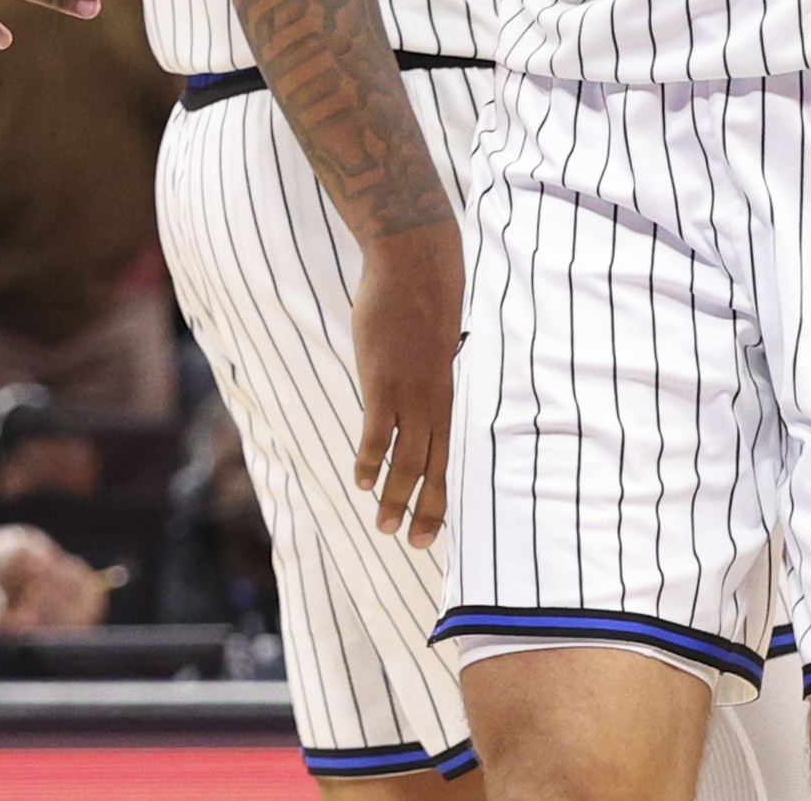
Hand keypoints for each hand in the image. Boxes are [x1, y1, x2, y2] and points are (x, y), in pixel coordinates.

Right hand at [352, 222, 462, 547]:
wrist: (413, 266)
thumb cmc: (419, 301)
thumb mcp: (430, 346)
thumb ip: (423, 374)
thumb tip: (411, 386)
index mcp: (446, 396)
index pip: (447, 459)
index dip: (440, 497)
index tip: (432, 530)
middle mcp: (434, 403)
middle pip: (432, 468)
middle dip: (422, 510)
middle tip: (412, 544)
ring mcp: (410, 394)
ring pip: (407, 459)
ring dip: (395, 496)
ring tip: (384, 526)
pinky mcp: (384, 382)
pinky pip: (377, 433)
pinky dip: (371, 460)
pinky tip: (363, 482)